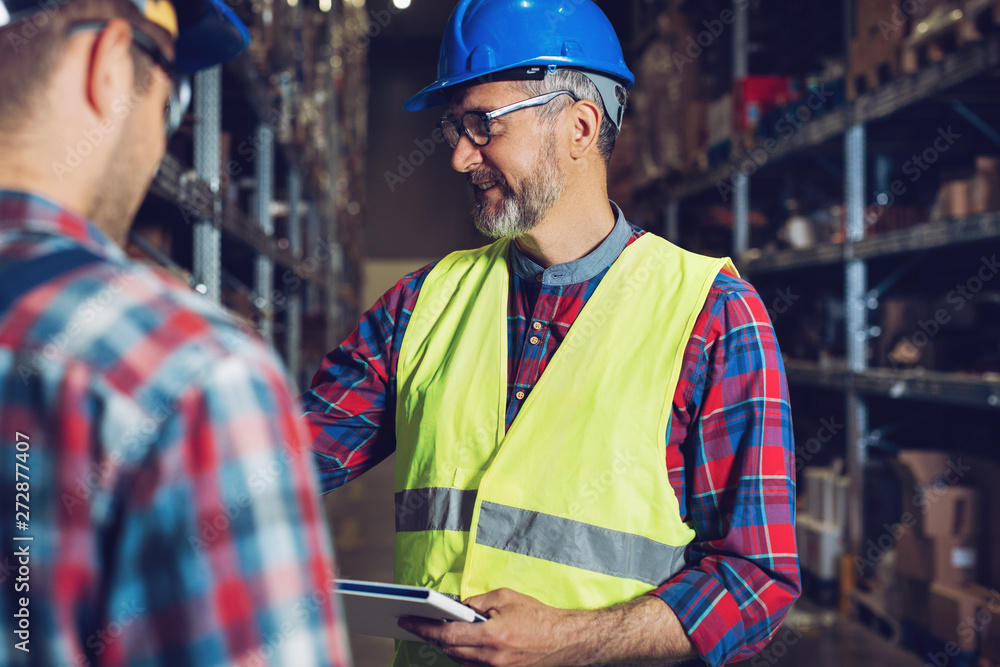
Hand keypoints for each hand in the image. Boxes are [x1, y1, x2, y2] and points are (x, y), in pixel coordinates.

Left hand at [398, 588, 580, 666]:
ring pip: (458, 660)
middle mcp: (491, 658)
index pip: (447, 634)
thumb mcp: (506, 597)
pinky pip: (471, 665)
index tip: (408, 620)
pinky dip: (461, 653)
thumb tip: (457, 607)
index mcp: (492, 636)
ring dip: (444, 646)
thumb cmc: (538, 615)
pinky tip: (457, 642)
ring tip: (433, 631)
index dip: (423, 628)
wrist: (564, 640)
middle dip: (429, 636)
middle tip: (416, 623)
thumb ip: (478, 601)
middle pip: (448, 650)